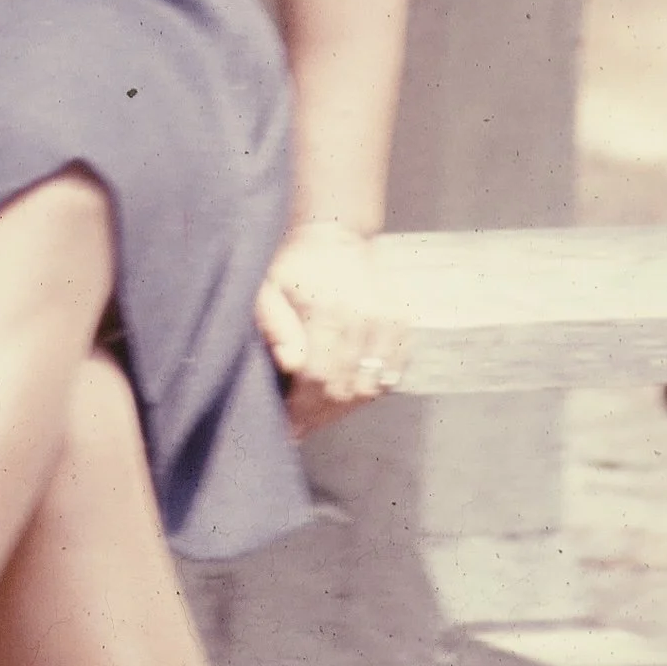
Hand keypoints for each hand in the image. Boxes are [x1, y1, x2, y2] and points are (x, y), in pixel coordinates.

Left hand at [254, 226, 406, 439]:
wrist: (334, 239)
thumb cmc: (292, 268)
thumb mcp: (266, 288)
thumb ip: (273, 325)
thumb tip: (289, 363)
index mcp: (327, 308)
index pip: (319, 376)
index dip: (301, 407)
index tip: (285, 423)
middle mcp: (363, 316)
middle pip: (345, 388)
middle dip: (318, 415)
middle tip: (297, 427)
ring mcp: (387, 322)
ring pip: (369, 388)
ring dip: (342, 409)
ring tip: (317, 414)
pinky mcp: (400, 327)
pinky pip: (390, 376)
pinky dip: (368, 392)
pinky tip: (343, 394)